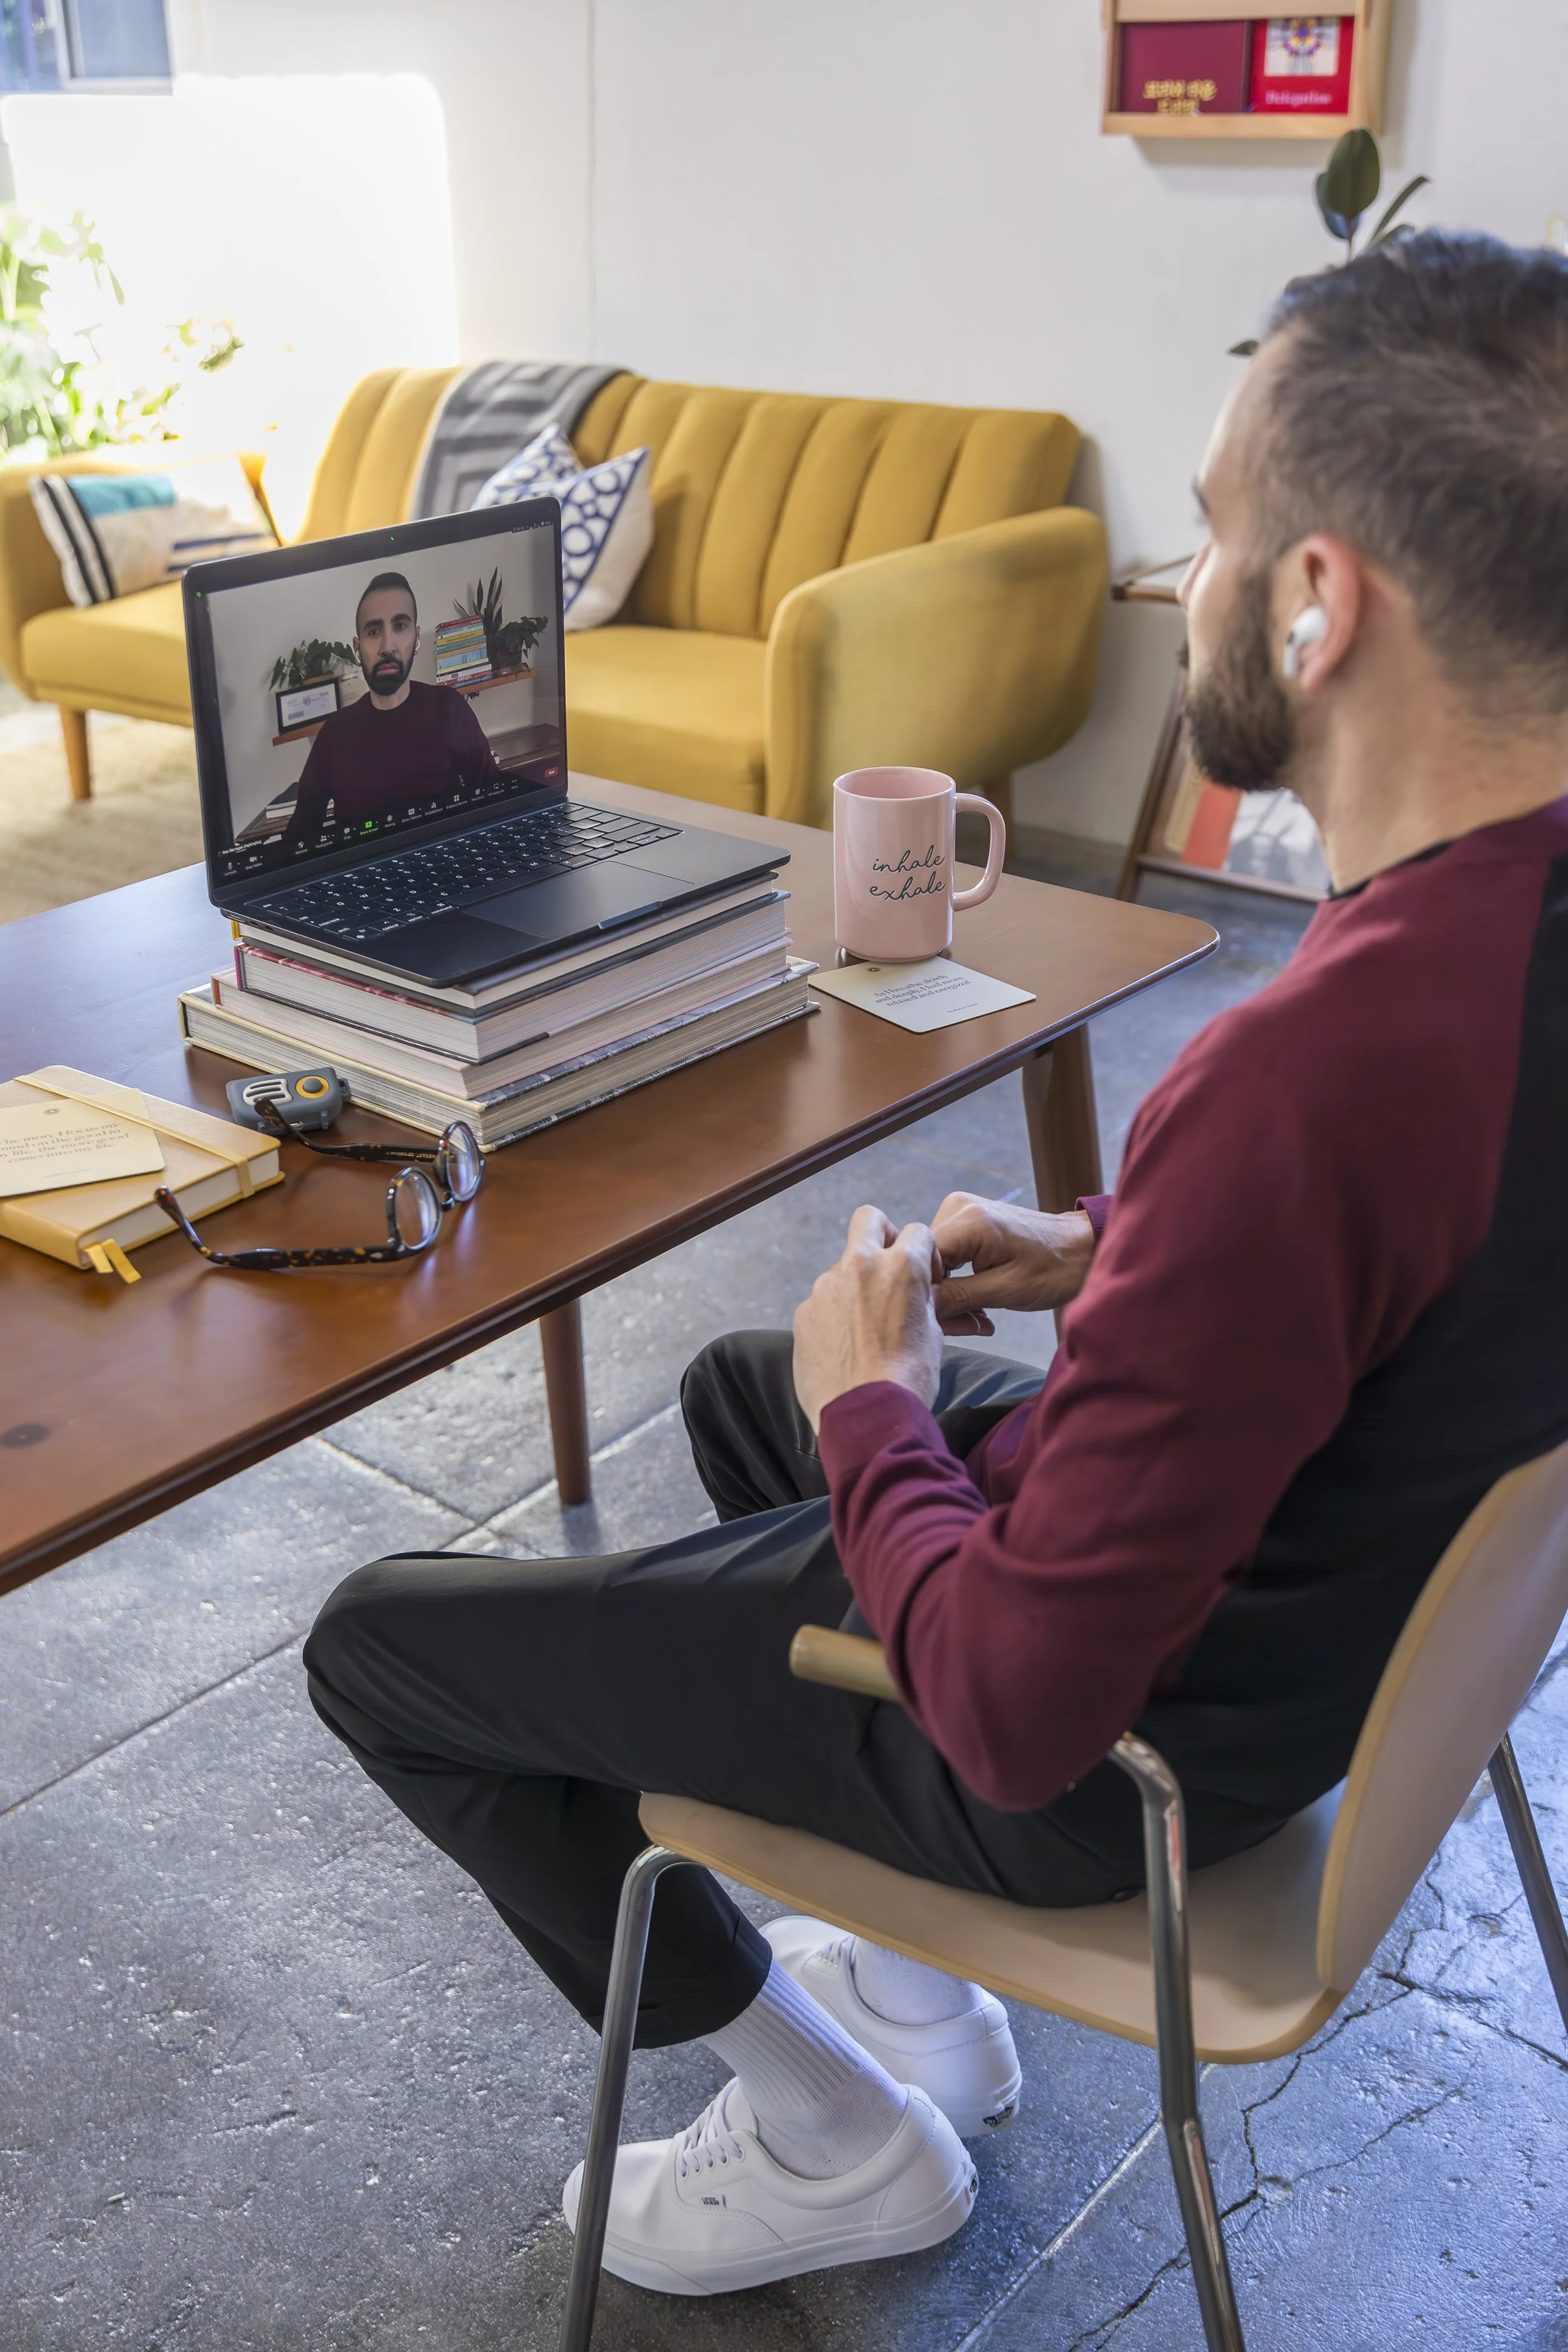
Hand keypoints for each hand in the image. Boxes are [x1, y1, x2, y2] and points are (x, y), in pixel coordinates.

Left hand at [792, 1205, 943, 1433]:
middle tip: (889, 1271)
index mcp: (901, 1266)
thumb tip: (918, 1294)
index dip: (925, 1253)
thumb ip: (922, 1300)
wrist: (866, 1416)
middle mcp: (860, 1265)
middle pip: (868, 1219)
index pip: (917, 1231)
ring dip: (855, 1287)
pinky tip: (843, 1348)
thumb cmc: (910, 1377)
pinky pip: (823, 1303)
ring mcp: (825, 1287)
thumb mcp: (933, 1333)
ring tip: (865, 1331)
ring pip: (843, 1268)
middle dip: (882, 1235)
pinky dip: (834, 1316)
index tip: (926, 1278)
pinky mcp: (804, 1312)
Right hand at [929, 1193, 1095, 1334]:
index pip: (918, 1261)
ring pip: (933, 1261)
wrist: (1084, 1248)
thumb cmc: (1055, 1270)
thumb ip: (957, 1297)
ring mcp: (961, 1209)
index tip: (947, 1322)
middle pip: (924, 1260)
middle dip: (940, 1296)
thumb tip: (918, 1307)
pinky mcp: (967, 1218)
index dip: (926, 1295)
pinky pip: (947, 1254)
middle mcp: (957, 1206)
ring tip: (977, 1315)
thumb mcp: (1006, 1290)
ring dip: (950, 1291)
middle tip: (967, 1324)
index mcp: (967, 1220)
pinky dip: (957, 1279)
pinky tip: (977, 1298)